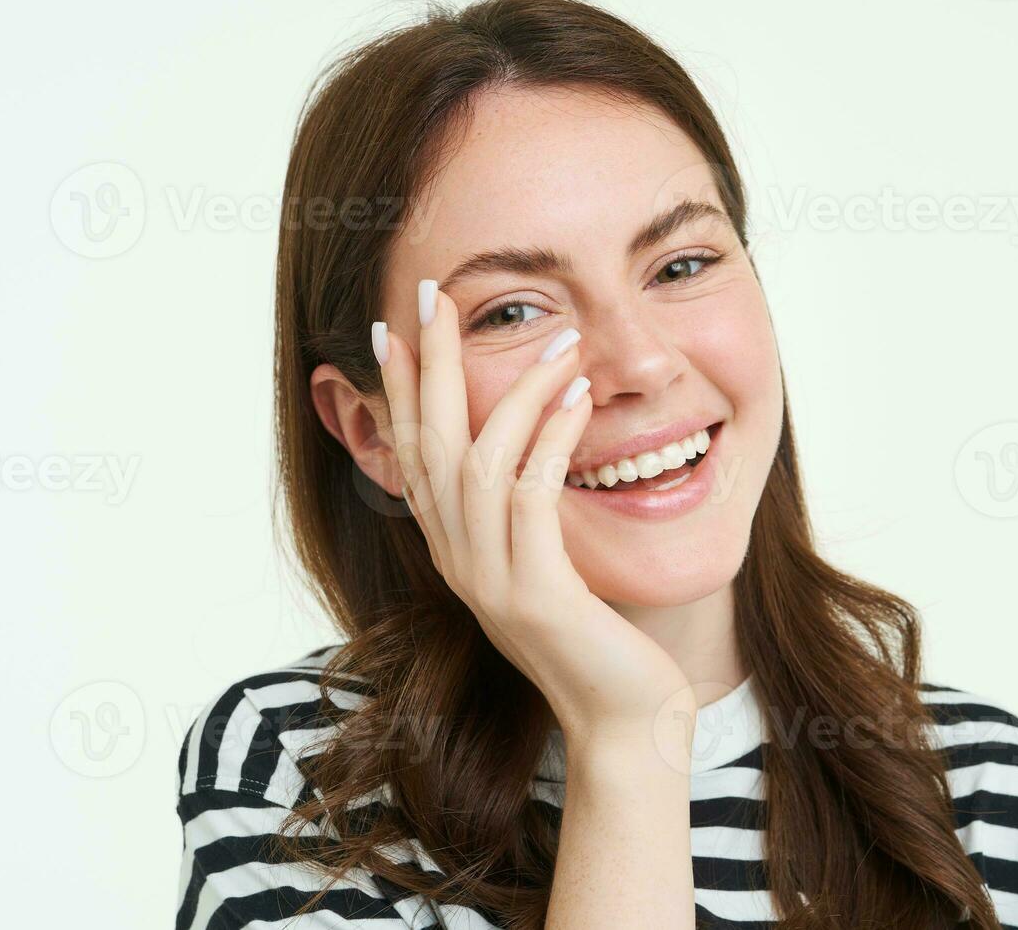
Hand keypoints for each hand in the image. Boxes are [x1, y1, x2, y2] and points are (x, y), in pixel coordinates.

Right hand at [377, 280, 692, 747]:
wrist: (624, 723)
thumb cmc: (601, 641)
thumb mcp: (552, 566)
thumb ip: (530, 515)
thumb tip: (534, 445)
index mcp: (456, 553)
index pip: (413, 456)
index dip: (400, 391)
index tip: (393, 328)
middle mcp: (459, 563)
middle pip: (427, 444)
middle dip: (428, 364)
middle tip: (431, 294)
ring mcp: (491, 581)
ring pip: (478, 461)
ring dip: (516, 391)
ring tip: (558, 339)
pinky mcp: (536, 594)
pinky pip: (531, 496)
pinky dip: (552, 438)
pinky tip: (579, 399)